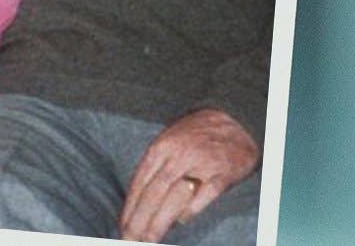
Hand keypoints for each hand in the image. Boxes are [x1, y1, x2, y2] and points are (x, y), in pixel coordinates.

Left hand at [119, 108, 257, 241]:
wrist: (232, 120)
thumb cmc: (196, 134)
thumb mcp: (169, 141)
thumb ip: (156, 168)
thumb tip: (140, 201)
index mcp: (162, 146)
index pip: (141, 182)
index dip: (130, 207)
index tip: (123, 225)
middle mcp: (178, 156)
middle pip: (154, 194)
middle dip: (140, 220)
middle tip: (130, 238)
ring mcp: (200, 165)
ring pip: (174, 199)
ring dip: (159, 222)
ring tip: (149, 239)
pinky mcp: (221, 175)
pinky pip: (203, 198)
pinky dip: (190, 211)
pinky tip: (181, 221)